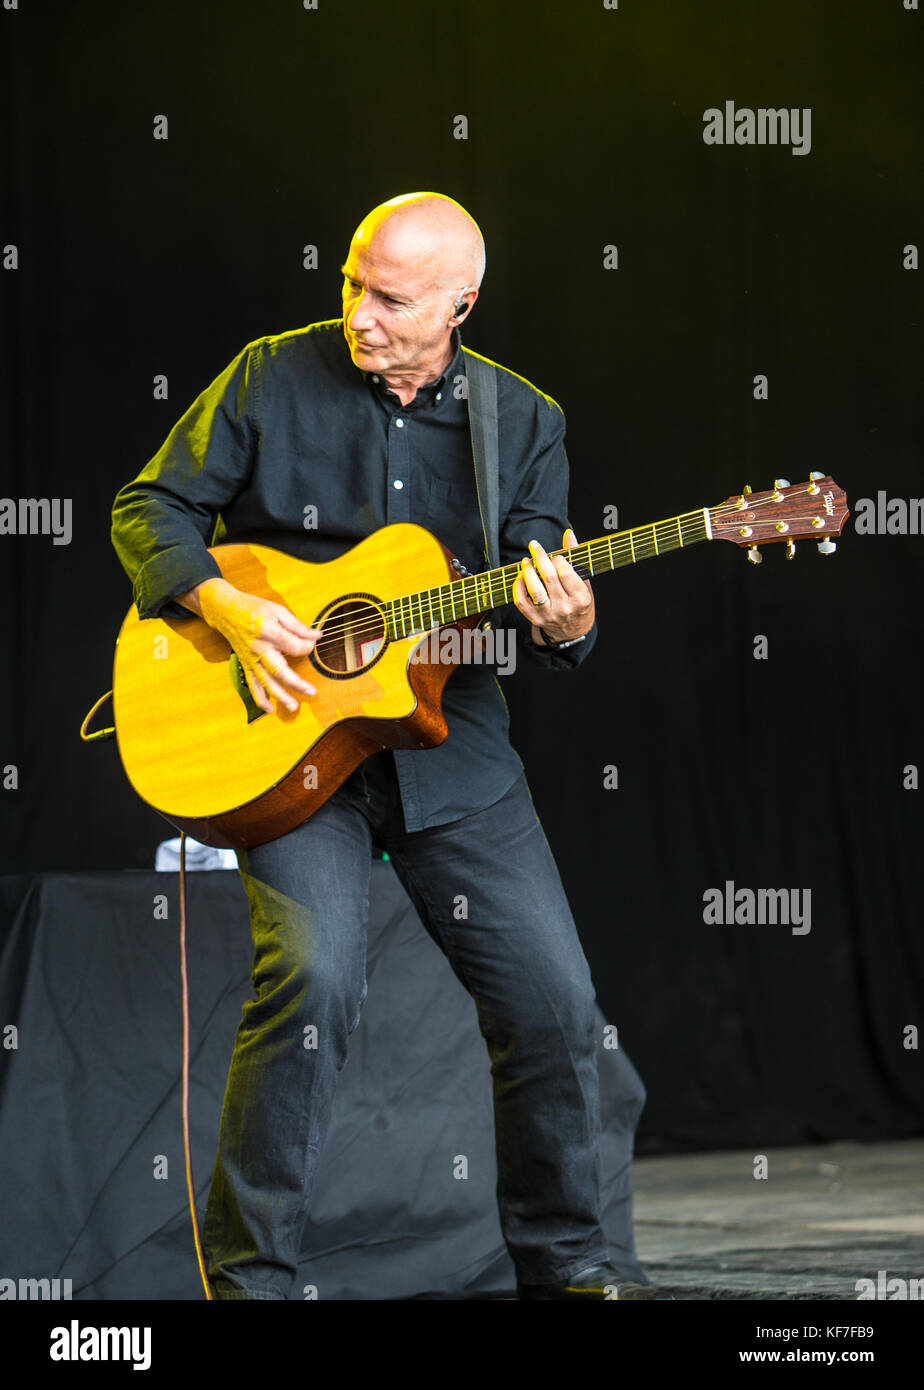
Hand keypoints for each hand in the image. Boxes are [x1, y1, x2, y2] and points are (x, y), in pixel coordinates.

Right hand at [189, 579, 321, 714]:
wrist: (225, 610)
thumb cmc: (252, 608)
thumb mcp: (277, 610)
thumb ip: (297, 626)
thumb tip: (316, 636)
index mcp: (268, 631)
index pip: (294, 646)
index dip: (307, 647)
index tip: (312, 644)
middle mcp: (258, 648)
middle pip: (279, 670)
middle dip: (296, 683)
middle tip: (311, 692)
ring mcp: (250, 658)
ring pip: (266, 681)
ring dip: (279, 696)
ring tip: (293, 707)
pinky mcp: (245, 664)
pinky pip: (252, 684)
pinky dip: (259, 698)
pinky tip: (269, 709)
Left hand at [512, 529, 594, 644]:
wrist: (573, 631)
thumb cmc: (580, 603)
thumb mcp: (584, 582)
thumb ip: (575, 557)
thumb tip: (568, 534)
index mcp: (580, 598)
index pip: (566, 574)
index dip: (558, 560)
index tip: (555, 556)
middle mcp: (565, 607)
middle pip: (549, 578)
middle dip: (540, 558)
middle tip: (535, 547)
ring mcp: (549, 615)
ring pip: (534, 590)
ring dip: (528, 572)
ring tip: (526, 561)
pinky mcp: (536, 619)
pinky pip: (521, 602)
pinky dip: (518, 587)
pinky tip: (520, 576)